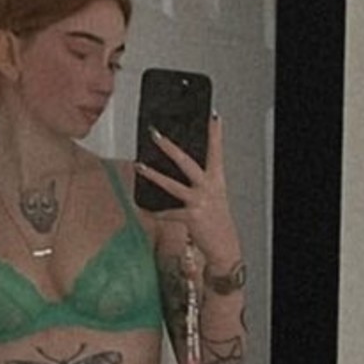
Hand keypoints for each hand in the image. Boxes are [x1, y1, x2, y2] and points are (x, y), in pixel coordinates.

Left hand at [135, 114, 238, 264]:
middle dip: (170, 147)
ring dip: (153, 175)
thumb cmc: (216, 220)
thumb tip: (176, 169)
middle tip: (156, 134)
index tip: (213, 116)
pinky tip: (145, 209)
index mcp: (217, 180)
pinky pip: (167, 212)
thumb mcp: (213, 196)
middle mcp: (210, 188)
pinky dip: (155, 212)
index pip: (217, 151)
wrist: (224, 247)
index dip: (216, 133)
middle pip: (187, 162)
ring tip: (139, 165)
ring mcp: (200, 202)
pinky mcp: (191, 217)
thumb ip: (200, 182)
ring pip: (172, 185)